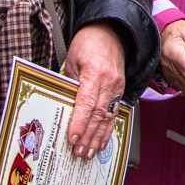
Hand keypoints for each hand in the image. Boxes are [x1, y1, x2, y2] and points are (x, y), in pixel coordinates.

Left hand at [64, 24, 125, 159]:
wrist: (111, 31)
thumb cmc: (88, 43)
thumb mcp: (71, 61)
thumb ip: (69, 84)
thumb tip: (63, 108)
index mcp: (95, 73)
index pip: (87, 102)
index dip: (80, 122)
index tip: (72, 138)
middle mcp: (110, 82)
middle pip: (99, 114)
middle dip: (89, 136)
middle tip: (79, 153)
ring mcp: (118, 86)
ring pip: (108, 117)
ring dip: (98, 137)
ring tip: (89, 153)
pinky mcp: (121, 89)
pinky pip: (114, 112)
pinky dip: (108, 129)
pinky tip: (102, 142)